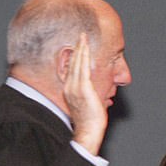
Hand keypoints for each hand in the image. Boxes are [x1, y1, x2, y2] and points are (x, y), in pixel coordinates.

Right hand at [63, 33, 107, 155]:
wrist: (88, 130)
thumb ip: (88, 96)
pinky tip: (86, 48)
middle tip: (80, 35)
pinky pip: (83, 68)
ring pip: (77, 63)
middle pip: (72, 62)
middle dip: (76, 48)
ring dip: (80, 48)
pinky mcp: (83, 88)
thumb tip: (96, 93)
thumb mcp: (87, 105)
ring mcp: (76, 87)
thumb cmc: (90, 121)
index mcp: (69, 90)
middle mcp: (70, 86)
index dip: (74, 56)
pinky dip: (84, 57)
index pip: (71, 69)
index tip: (77, 46)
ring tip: (82, 37)